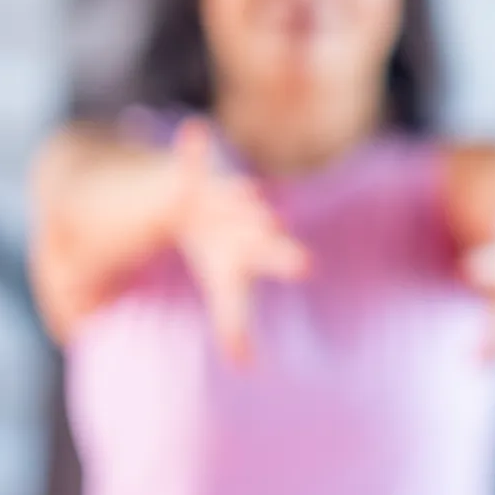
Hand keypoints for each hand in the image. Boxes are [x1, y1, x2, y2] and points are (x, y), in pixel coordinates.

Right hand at [169, 117, 310, 363]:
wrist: (189, 210)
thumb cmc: (217, 251)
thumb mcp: (224, 286)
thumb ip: (235, 323)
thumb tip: (244, 364)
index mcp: (251, 249)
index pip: (271, 259)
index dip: (286, 262)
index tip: (306, 266)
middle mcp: (243, 221)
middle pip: (256, 227)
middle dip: (267, 230)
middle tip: (282, 235)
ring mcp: (219, 197)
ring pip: (229, 195)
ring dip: (237, 195)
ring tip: (251, 193)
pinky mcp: (191, 177)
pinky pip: (192, 159)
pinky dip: (194, 146)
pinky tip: (197, 130)